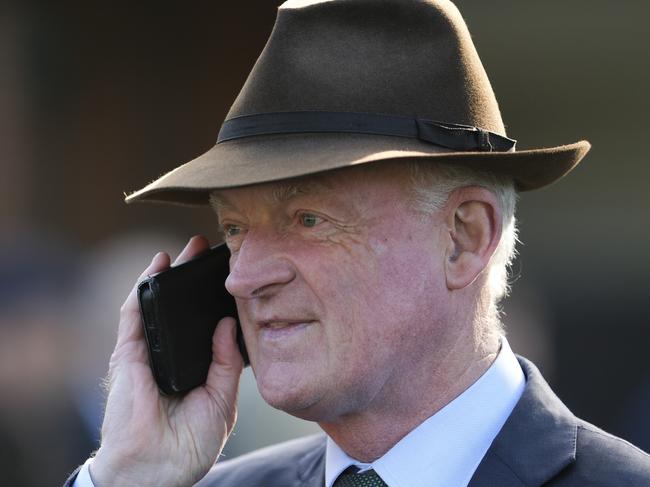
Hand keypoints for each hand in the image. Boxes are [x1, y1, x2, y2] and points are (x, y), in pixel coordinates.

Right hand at [90, 236, 243, 486]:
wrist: (156, 468)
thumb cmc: (189, 444)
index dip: (215, 301)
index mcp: (194, 367)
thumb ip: (226, 362)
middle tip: (210, 252)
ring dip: (171, 273)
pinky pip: (134, 313)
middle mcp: (171, 355)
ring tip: (189, 248)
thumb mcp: (222, 399)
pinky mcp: (127, 354)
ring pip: (157, 303)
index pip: (204, 326)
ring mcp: (148, 352)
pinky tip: (158, 265)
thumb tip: (228, 325)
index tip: (233, 278)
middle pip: (181, 309)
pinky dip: (144, 285)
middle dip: (194, 278)